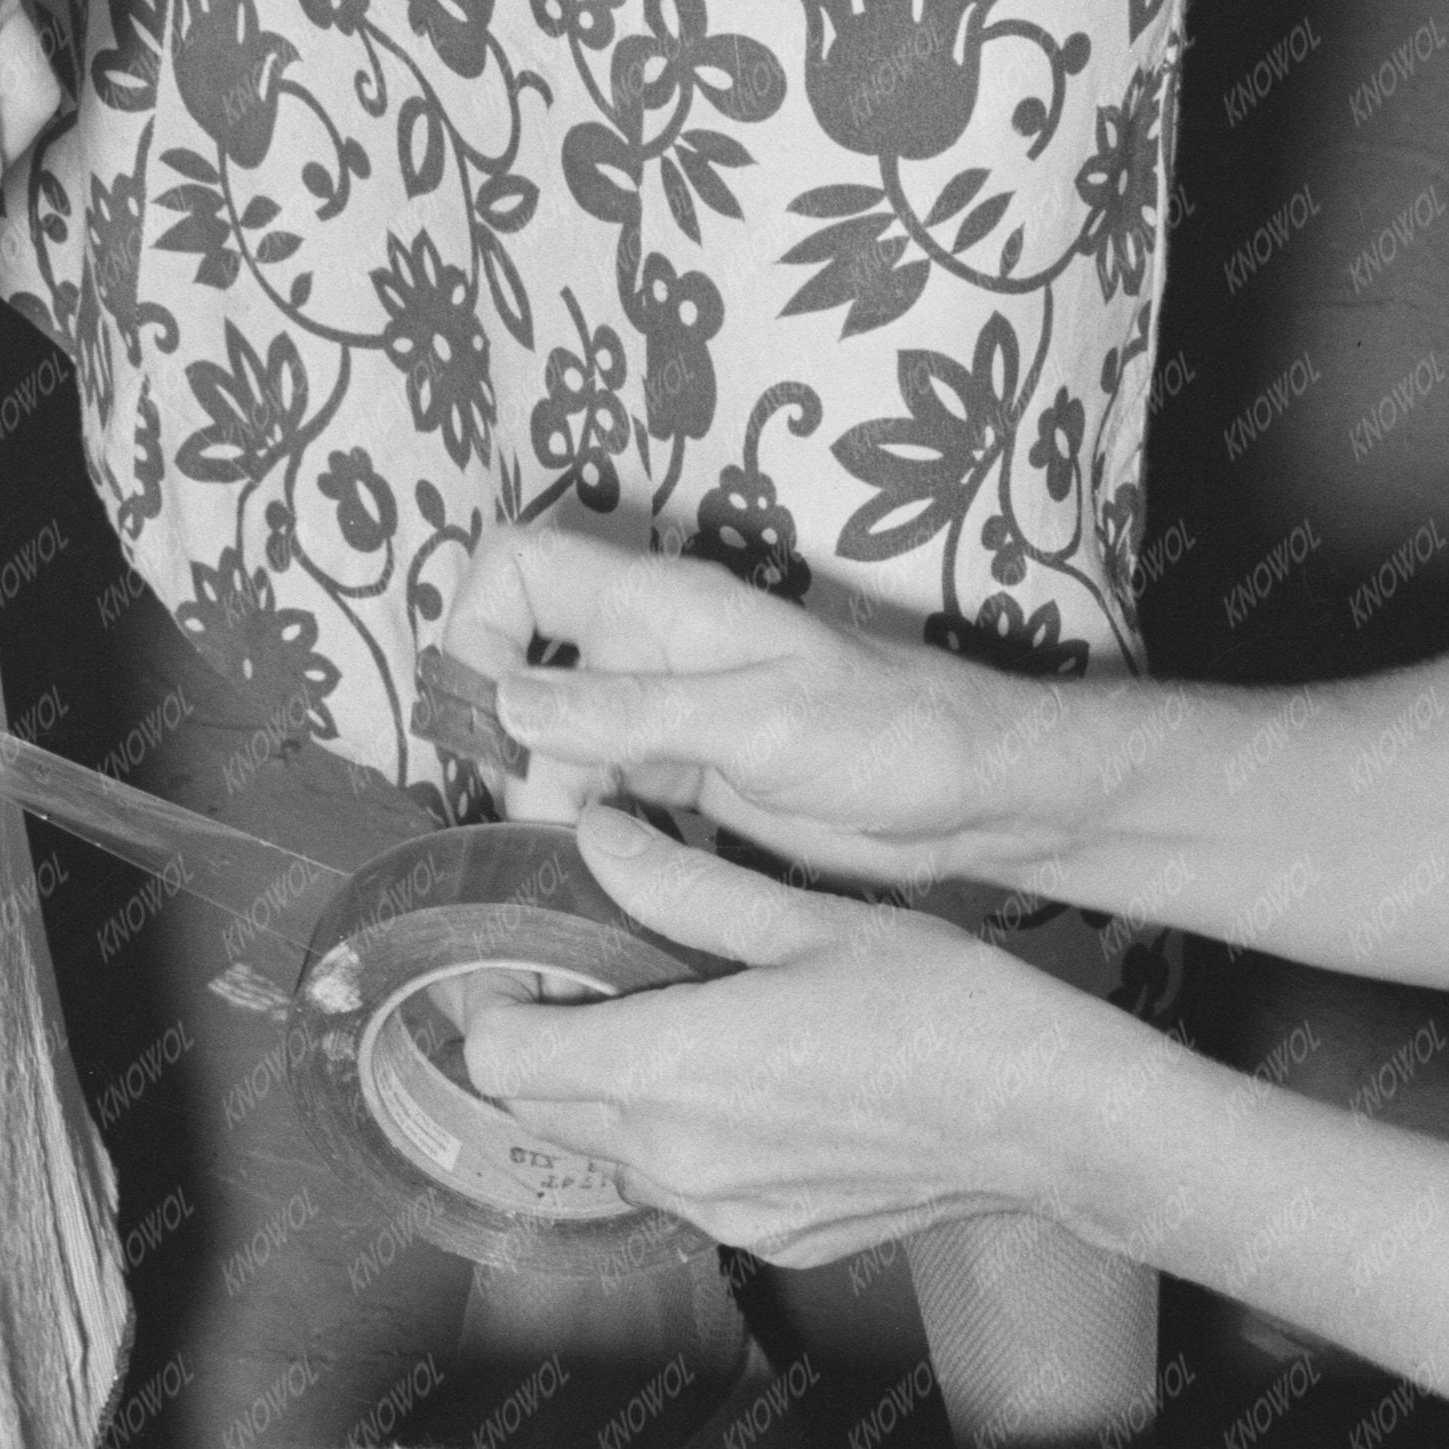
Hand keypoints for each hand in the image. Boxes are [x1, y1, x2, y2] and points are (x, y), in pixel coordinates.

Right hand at [439, 530, 1037, 886]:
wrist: (972, 796)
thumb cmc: (887, 734)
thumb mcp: (757, 720)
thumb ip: (632, 710)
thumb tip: (504, 699)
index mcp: (661, 606)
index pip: (524, 566)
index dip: (477, 623)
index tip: (477, 716)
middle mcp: (648, 653)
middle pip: (518, 668)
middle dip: (499, 745)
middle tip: (527, 829)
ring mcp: (662, 718)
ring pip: (550, 743)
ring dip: (536, 803)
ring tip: (552, 874)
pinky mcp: (683, 779)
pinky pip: (594, 796)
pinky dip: (574, 834)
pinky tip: (584, 883)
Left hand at [466, 805, 1105, 1264]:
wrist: (1046, 1119)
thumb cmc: (940, 1006)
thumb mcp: (805, 919)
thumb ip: (684, 885)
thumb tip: (597, 830)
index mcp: (671, 1069)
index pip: (506, 1061)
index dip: (493, 1008)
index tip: (520, 962)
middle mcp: (677, 1160)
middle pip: (543, 1113)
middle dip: (545, 1046)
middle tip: (592, 975)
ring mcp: (724, 1212)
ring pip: (614, 1154)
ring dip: (615, 1095)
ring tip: (680, 1022)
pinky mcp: (770, 1239)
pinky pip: (685, 1190)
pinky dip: (684, 1140)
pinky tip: (750, 1084)